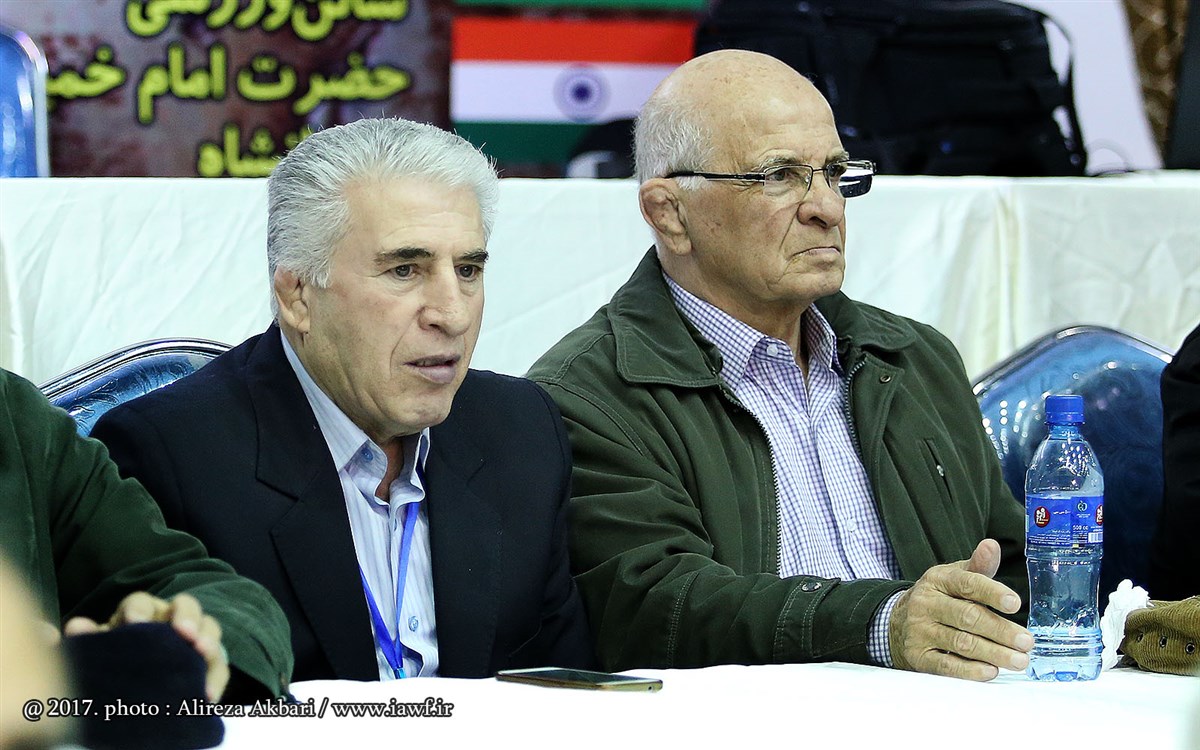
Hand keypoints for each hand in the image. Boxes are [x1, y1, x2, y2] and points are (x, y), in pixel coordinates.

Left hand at [64, 592, 229, 700]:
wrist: (137, 688)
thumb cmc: (119, 660)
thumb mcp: (102, 650)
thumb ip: (90, 640)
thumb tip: (75, 627)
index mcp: (142, 612)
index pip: (141, 602)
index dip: (139, 611)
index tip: (134, 625)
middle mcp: (172, 618)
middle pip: (186, 605)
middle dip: (187, 617)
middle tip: (184, 633)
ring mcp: (195, 638)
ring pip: (210, 628)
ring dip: (208, 639)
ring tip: (203, 653)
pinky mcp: (211, 663)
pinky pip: (220, 667)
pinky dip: (215, 679)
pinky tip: (206, 695)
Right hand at [889, 539, 1032, 680]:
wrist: (897, 622)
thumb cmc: (938, 599)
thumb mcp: (953, 577)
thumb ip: (977, 566)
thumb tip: (991, 546)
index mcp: (938, 580)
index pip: (967, 583)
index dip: (992, 593)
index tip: (1015, 604)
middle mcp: (925, 604)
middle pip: (967, 616)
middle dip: (1001, 630)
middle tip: (1026, 642)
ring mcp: (919, 631)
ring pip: (960, 643)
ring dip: (993, 653)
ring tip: (1018, 660)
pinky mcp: (918, 656)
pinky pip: (946, 666)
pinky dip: (970, 671)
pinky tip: (990, 671)